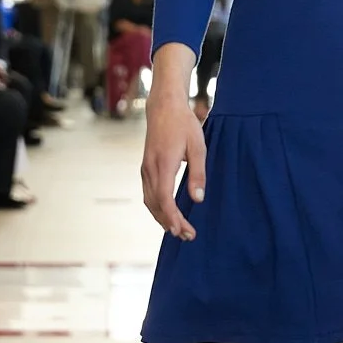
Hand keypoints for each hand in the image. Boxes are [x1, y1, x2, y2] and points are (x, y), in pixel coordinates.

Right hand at [141, 96, 206, 239]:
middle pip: (156, 204)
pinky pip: (148, 193)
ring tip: (178, 230)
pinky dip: (156, 207)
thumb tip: (198, 199)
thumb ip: (198, 173)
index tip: (184, 231)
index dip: (173, 218)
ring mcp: (145, 168)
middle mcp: (150, 169)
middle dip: (170, 223)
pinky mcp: (145, 167)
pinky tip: (167, 214)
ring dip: (162, 218)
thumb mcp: (198, 147)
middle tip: (187, 236)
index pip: (165, 199)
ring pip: (149, 201)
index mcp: (163, 164)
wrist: (163, 107)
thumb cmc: (184, 125)